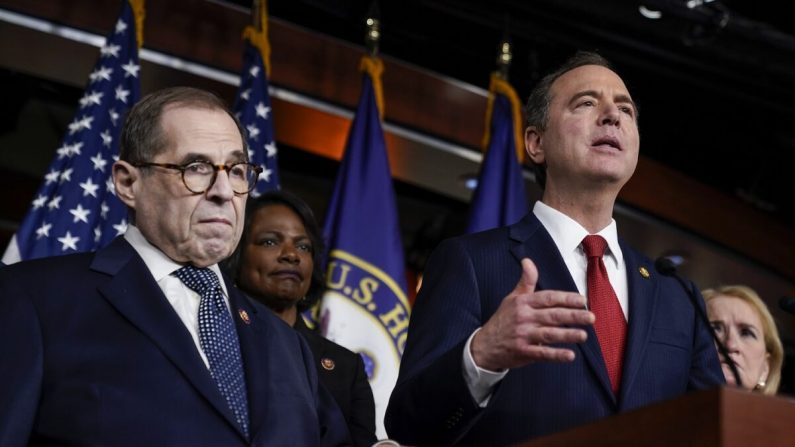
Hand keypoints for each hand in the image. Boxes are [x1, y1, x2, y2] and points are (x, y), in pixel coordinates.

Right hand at [471, 258, 594, 370]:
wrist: (484, 345)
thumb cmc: (503, 320)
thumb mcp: (512, 298)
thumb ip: (525, 281)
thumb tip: (528, 261)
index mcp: (523, 302)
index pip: (548, 298)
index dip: (566, 298)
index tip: (582, 300)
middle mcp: (524, 317)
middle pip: (552, 315)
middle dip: (573, 316)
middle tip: (591, 317)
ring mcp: (523, 335)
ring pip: (549, 334)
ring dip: (567, 335)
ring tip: (583, 335)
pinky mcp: (523, 352)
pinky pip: (542, 353)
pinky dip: (556, 355)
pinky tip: (570, 356)